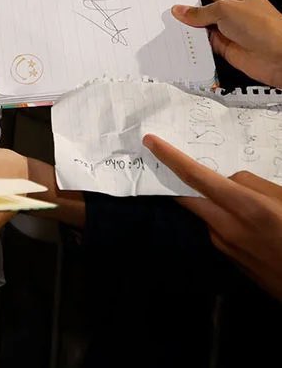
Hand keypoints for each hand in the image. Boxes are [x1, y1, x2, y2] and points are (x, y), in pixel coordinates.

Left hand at [143, 134, 281, 300]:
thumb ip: (252, 185)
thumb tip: (227, 179)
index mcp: (245, 208)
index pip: (195, 177)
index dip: (170, 157)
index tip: (150, 141)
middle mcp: (227, 228)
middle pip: (187, 197)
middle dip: (175, 179)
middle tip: (167, 160)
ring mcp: (225, 247)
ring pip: (204, 214)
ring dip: (205, 200)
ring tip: (228, 194)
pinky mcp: (229, 260)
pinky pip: (216, 229)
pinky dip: (220, 218)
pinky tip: (242, 220)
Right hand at [172, 0, 281, 87]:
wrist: (279, 57)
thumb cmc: (264, 27)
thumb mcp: (226, 9)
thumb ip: (200, 11)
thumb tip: (181, 11)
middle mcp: (232, 7)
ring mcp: (228, 26)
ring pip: (202, 20)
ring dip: (189, 20)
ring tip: (173, 17)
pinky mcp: (224, 44)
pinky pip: (203, 39)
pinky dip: (193, 38)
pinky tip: (183, 36)